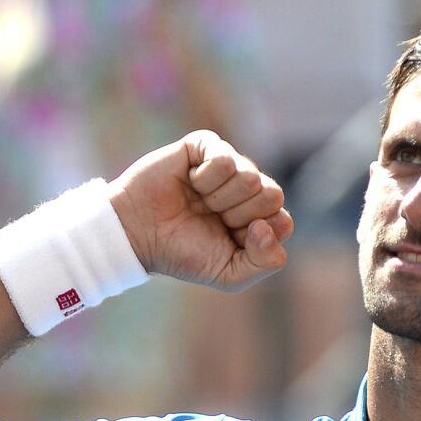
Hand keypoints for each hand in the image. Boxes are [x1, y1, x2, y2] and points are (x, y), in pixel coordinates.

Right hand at [108, 130, 293, 291]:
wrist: (137, 234)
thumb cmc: (182, 254)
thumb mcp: (229, 275)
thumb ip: (264, 262)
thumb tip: (267, 226)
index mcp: (259, 218)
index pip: (283, 222)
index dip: (257, 235)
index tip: (230, 239)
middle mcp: (249, 189)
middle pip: (272, 194)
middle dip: (239, 215)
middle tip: (214, 218)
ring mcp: (229, 165)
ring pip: (250, 177)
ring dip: (219, 198)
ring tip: (199, 201)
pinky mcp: (206, 145)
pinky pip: (225, 158)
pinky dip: (204, 179)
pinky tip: (190, 183)